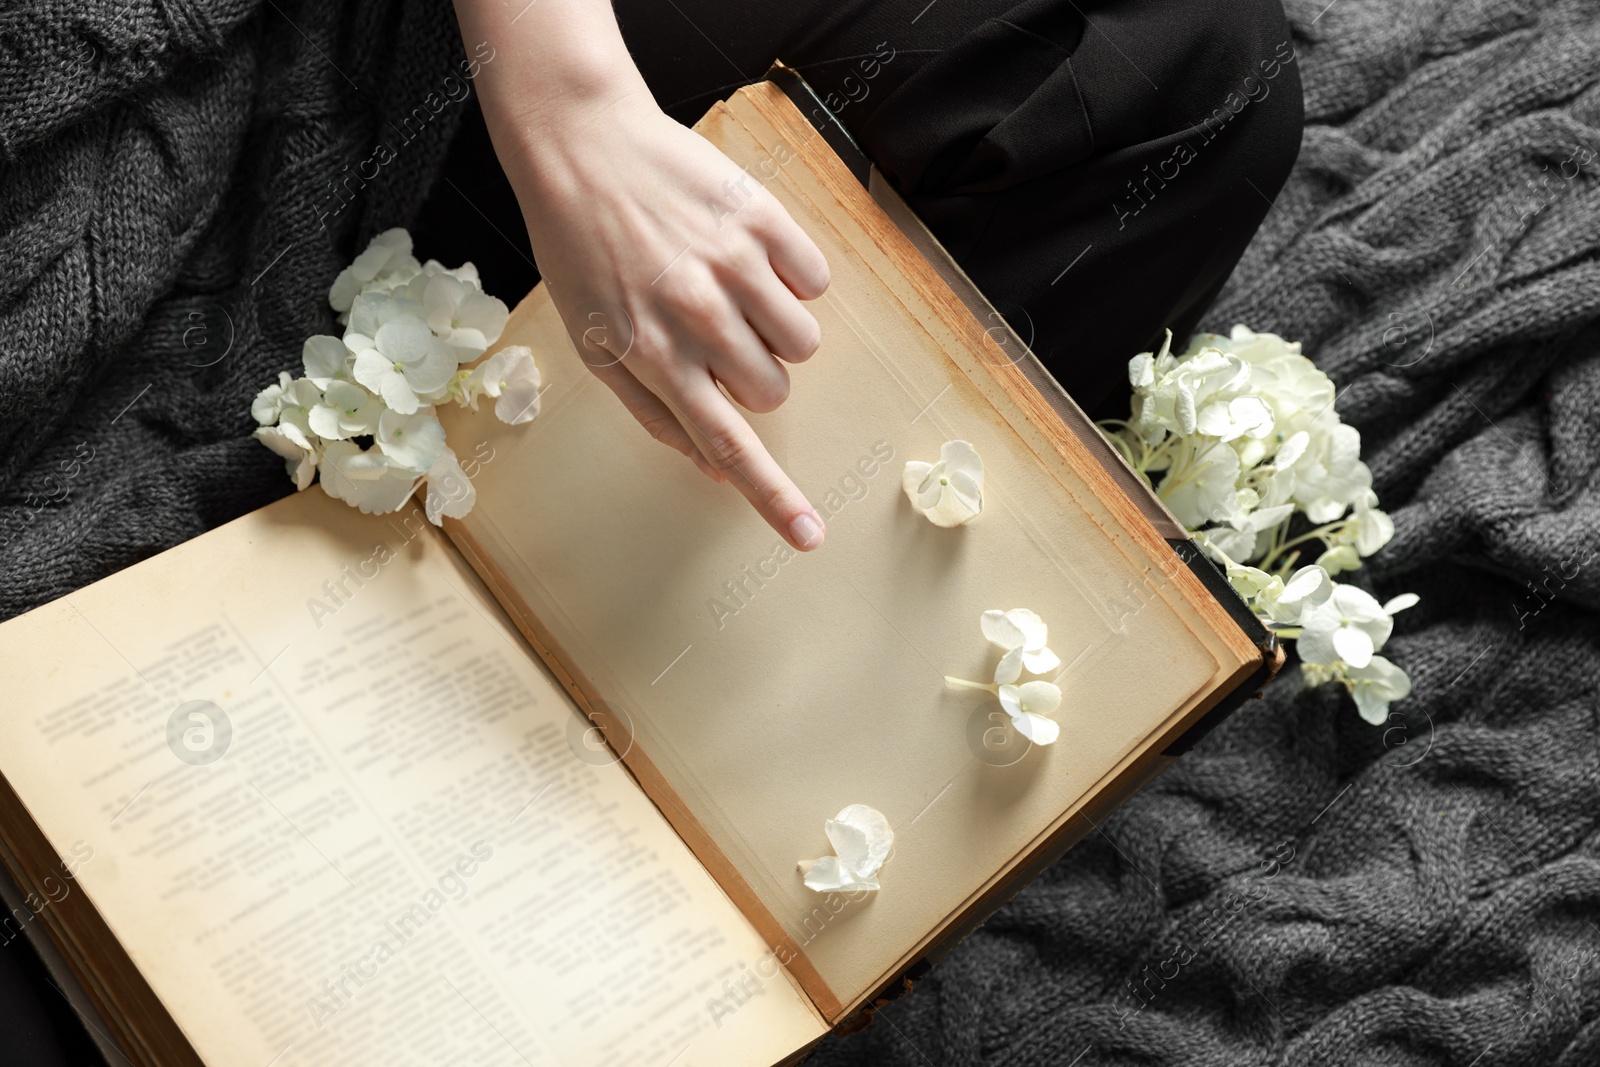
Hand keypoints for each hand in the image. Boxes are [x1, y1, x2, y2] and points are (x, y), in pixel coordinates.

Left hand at [513, 91, 830, 548]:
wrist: (580, 149)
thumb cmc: (582, 253)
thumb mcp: (596, 344)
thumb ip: (657, 412)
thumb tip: (716, 469)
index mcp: (654, 357)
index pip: (727, 445)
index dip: (773, 497)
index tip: (809, 537)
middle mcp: (698, 318)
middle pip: (774, 392)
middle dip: (754, 375)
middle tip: (713, 334)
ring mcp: (733, 267)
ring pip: (804, 342)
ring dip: (777, 329)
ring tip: (731, 291)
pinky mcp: (762, 219)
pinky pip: (814, 281)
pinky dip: (791, 276)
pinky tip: (744, 252)